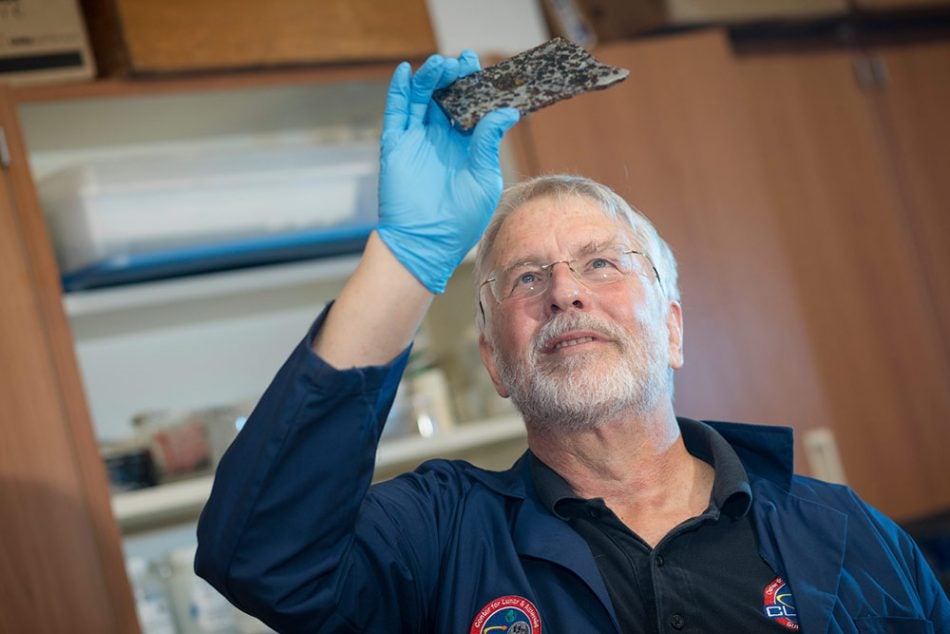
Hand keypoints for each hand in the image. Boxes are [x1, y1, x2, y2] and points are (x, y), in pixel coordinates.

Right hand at [376, 51, 519, 293]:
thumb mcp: (483, 177)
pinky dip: (400, 90)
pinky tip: (407, 71)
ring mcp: (417, 140)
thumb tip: (506, 110)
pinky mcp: (396, 145)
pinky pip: (396, 112)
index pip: (470, 107)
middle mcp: (440, 139)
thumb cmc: (461, 219)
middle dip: (454, 77)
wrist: (427, 242)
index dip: (475, 86)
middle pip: (446, 97)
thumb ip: (488, 142)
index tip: (482, 66)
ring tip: (441, 64)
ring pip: (422, 99)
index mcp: (465, 145)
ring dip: (430, 78)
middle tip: (464, 62)